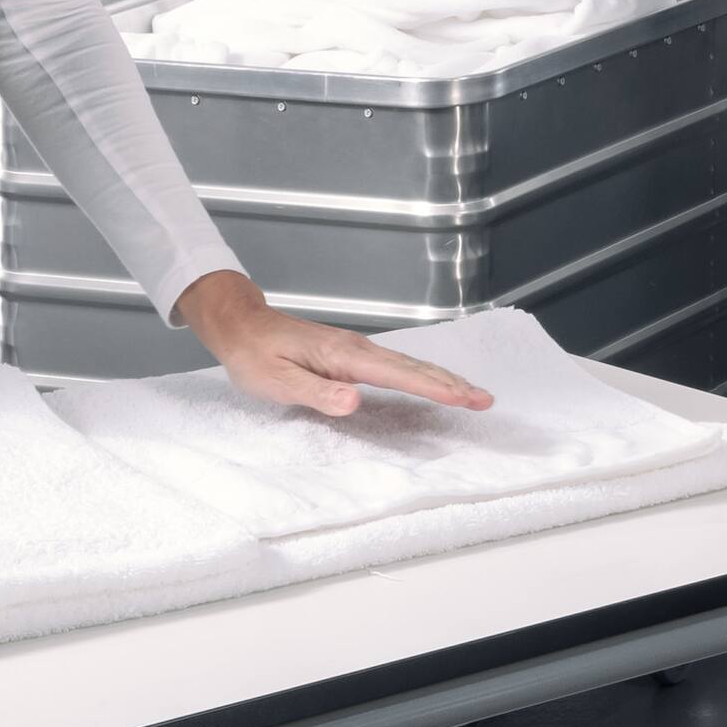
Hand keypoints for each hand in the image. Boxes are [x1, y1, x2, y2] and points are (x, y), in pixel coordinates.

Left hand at [177, 271, 494, 418]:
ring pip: (410, 365)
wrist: (240, 325)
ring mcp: (357, 349)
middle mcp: (358, 349)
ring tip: (472, 395)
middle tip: (486, 401)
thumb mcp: (276, 380)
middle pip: (415, 368)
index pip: (399, 375)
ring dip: (444, 380)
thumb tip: (354, 401)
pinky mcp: (352, 354)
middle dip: (453, 385)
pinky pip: (398, 366)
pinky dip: (424, 376)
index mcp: (344, 356)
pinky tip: (433, 383)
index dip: (435, 389)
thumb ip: (316, 392)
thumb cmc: (254, 355)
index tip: (466, 400)